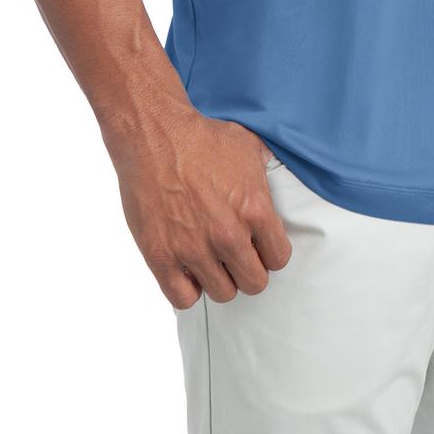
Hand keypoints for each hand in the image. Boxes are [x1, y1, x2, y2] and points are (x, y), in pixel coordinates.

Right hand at [104, 102, 292, 308]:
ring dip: (220, 279)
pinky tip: (187, 270)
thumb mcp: (248, 148)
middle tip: (236, 256)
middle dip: (248, 270)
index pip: (279, 258)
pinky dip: (188, 288)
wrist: (154, 135)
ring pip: (223, 293)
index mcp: (254, 210)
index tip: (260, 246)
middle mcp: (228, 235)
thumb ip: (267, 174)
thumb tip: (277, 180)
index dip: (270, 252)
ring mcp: (193, 249)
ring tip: (211, 260)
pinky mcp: (161, 257)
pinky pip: (184, 298)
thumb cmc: (200, 137)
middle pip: (255, 283)